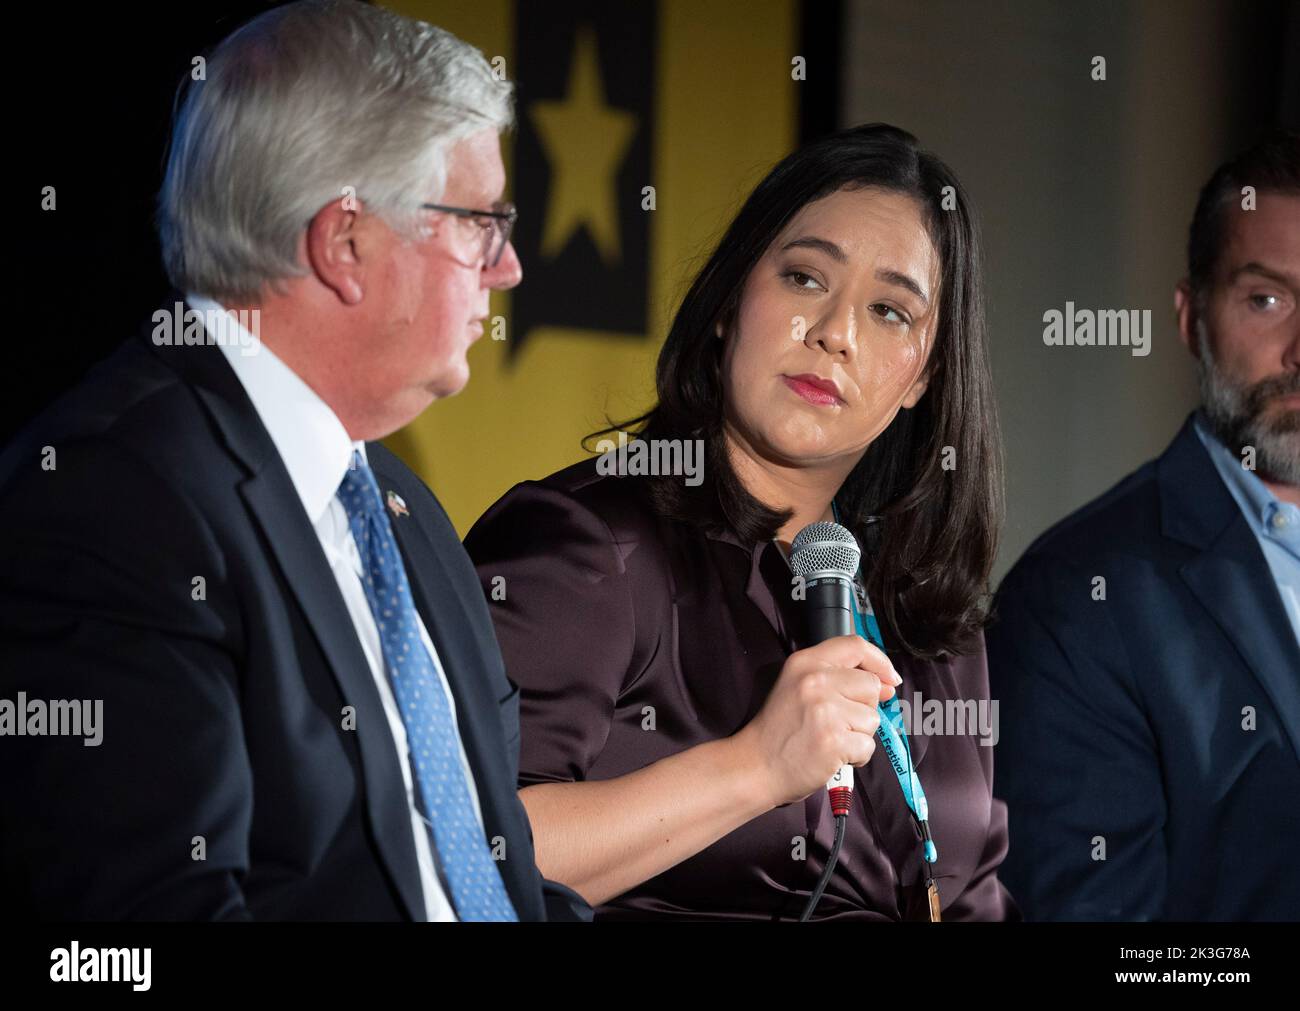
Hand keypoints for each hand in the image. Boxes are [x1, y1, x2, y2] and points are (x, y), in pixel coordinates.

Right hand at [734, 635, 900, 808]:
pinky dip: (855, 756)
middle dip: (863, 708)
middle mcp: (815, 681)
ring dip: (858, 735)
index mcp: (805, 662)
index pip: (855, 645)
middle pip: (871, 685)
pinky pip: (868, 746)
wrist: (755, 766)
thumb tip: (888, 684)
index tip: (889, 678)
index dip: (879, 661)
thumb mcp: (798, 686)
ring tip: (830, 739)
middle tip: (835, 722)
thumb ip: (840, 678)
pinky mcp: (834, 740)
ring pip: (872, 719)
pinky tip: (832, 755)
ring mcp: (825, 711)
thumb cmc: (780, 730)